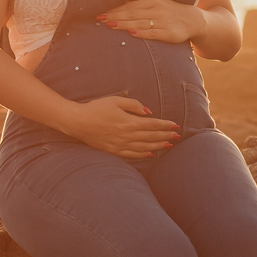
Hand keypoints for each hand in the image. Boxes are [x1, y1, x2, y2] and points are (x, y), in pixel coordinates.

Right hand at [65, 94, 179, 157]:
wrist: (78, 122)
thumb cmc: (96, 108)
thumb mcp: (115, 101)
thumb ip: (133, 105)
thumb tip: (148, 112)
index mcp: (128, 122)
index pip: (152, 125)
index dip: (165, 126)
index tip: (176, 126)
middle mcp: (127, 135)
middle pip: (151, 137)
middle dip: (165, 136)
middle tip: (177, 137)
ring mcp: (120, 145)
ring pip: (144, 147)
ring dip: (158, 146)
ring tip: (169, 145)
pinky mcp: (114, 150)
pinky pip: (132, 155)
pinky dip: (143, 155)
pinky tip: (151, 154)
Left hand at [97, 0, 203, 44]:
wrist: (194, 20)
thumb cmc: (170, 12)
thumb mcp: (156, 4)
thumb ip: (140, 6)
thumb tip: (119, 6)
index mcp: (152, 1)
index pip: (130, 5)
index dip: (115, 9)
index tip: (101, 13)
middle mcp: (157, 9)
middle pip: (132, 13)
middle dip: (116, 16)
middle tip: (101, 19)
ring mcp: (163, 21)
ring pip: (140, 22)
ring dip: (125, 24)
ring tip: (111, 25)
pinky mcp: (169, 33)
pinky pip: (153, 33)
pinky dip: (142, 32)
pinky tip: (132, 33)